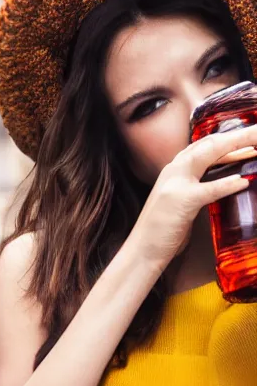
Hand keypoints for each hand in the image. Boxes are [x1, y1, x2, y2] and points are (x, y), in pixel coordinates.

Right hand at [128, 124, 256, 272]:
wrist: (141, 249)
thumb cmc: (162, 229)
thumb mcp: (180, 201)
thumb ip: (197, 187)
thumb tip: (227, 182)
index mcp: (174, 170)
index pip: (205, 146)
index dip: (230, 139)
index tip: (252, 136)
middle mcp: (173, 171)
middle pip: (209, 144)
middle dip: (238, 135)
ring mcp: (175, 184)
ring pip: (208, 156)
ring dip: (235, 146)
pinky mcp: (181, 201)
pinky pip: (208, 189)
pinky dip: (226, 184)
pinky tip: (243, 181)